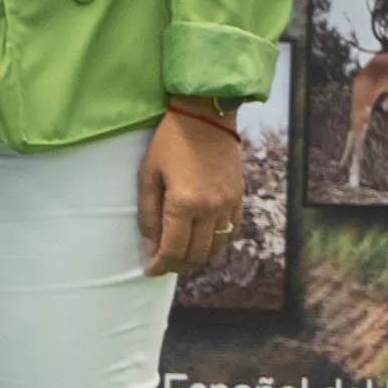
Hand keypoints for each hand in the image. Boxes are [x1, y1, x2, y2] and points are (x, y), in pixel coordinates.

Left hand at [140, 106, 244, 276]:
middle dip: (177, 265)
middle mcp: (211, 208)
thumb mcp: (148, 175)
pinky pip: (231, 232)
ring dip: (197, 257)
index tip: (149, 270)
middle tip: (162, 264)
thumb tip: (151, 245)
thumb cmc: (169, 143)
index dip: (160, 265)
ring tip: (179, 255)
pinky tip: (201, 241)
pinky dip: (216, 243)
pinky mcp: (239, 198)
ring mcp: (229, 204)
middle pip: (196, 254)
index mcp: (184, 203)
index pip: (174, 249)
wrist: (206, 117)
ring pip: (216, 247)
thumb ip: (148, 213)